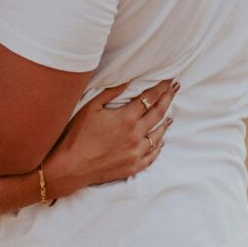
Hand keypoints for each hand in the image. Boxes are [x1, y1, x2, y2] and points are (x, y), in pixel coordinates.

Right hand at [43, 79, 177, 198]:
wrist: (72, 165)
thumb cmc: (78, 133)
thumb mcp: (91, 107)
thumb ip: (111, 93)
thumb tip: (128, 81)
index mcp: (126, 118)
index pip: (149, 99)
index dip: (160, 88)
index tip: (168, 80)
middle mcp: (135, 135)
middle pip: (158, 114)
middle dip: (167, 99)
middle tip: (175, 89)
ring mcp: (136, 153)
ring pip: (158, 136)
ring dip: (165, 123)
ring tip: (170, 115)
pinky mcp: (133, 167)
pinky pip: (152, 156)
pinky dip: (158, 146)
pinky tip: (160, 141)